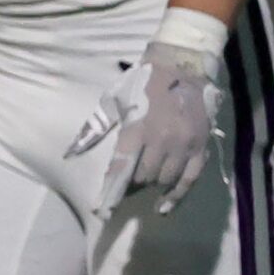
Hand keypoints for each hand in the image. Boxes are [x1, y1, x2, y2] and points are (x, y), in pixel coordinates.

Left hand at [65, 42, 223, 213]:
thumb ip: (96, 127)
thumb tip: (73, 151)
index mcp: (138, 128)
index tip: (101, 208)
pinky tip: (164, 207)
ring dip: (151, 186)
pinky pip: (190, 179)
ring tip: (143, 184)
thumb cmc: (142, 84)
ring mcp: (184, 145)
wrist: (183, 66)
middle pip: (144, 177)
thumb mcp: (114, 100)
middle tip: (124, 186)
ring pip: (165, 179)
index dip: (111, 190)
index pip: (121, 167)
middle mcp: (162, 140)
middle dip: (131, 185)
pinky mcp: (201, 146)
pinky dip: (177, 196)